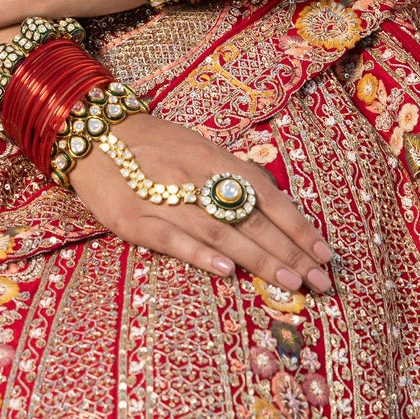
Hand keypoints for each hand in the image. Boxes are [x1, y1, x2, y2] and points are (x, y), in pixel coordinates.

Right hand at [71, 112, 332, 294]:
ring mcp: (165, 199)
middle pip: (251, 218)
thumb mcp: (199, 150)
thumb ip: (232, 176)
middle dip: (289, 252)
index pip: (267, 196)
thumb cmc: (153, 146)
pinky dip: (201, 256)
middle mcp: (196, 177)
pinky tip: (227, 273)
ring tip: (288, 283)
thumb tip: (275, 204)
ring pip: (220, 231)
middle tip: (319, 281)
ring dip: (258, 259)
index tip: (326, 254)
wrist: (93, 135)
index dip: (298, 226)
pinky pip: (173, 240)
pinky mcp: (135, 220)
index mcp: (215, 159)